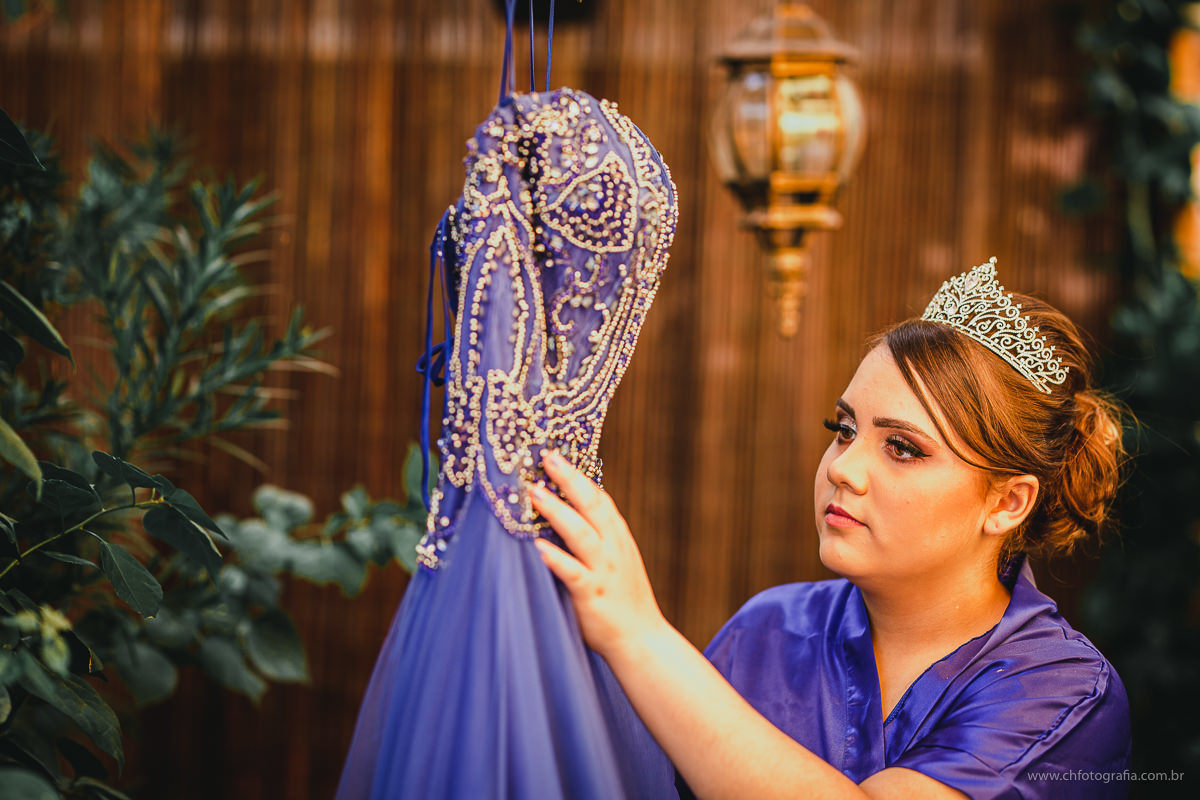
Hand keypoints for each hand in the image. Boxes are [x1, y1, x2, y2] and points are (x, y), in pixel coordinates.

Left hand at [528, 451, 666, 660]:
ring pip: (581, 533)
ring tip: (534, 492)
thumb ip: (596, 539)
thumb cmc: (622, 600)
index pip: (600, 499)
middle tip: (547, 457)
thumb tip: (565, 515)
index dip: (579, 476)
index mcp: (617, 538)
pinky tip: (537, 547)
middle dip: (569, 479)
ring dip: (557, 510)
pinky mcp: (592, 594)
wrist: (642, 640)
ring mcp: (603, 570)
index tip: (557, 456)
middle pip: (592, 505)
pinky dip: (556, 558)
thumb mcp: (615, 561)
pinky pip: (573, 572)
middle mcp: (612, 548)